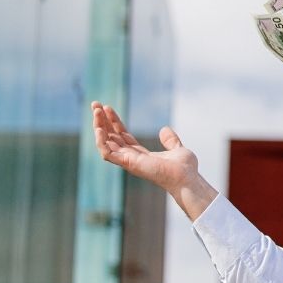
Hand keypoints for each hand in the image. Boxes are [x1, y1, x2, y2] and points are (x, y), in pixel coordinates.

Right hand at [91, 101, 217, 218]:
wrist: (187, 178)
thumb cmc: (184, 169)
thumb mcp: (177, 149)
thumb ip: (170, 140)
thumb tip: (164, 129)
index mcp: (141, 154)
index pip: (122, 135)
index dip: (114, 121)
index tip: (107, 107)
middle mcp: (132, 158)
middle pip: (111, 137)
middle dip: (102, 121)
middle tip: (95, 104)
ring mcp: (129, 161)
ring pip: (106, 143)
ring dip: (99, 127)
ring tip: (96, 111)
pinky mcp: (129, 164)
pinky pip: (108, 153)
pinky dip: (101, 142)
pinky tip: (99, 129)